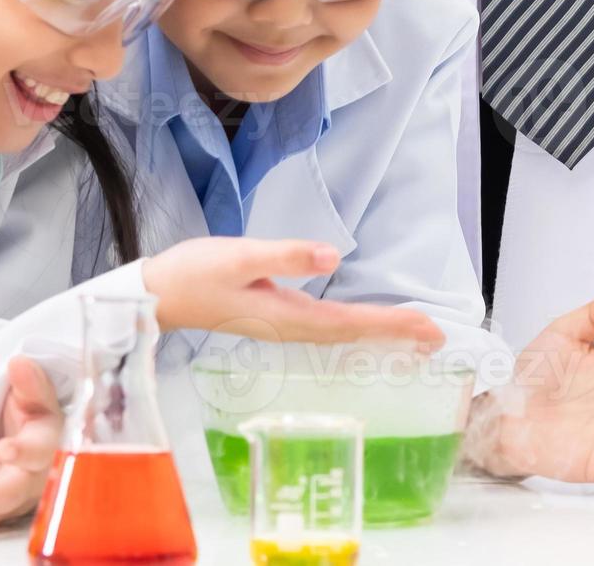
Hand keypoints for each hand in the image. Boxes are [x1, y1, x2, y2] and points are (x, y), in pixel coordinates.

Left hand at [0, 356, 60, 530]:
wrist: (28, 442)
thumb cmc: (32, 418)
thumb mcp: (35, 397)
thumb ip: (30, 383)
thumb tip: (18, 363)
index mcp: (43, 449)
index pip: (38, 452)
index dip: (22, 453)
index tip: (1, 450)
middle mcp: (25, 481)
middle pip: (4, 495)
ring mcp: (1, 501)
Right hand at [142, 237, 444, 348]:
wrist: (154, 296)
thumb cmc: (193, 273)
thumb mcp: (238, 257)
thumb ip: (283, 256)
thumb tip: (330, 256)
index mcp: (289, 316)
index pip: (353, 323)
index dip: (393, 325)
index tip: (430, 329)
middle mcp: (291, 328)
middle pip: (354, 334)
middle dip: (396, 335)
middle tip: (439, 337)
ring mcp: (283, 326)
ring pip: (342, 334)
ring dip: (379, 334)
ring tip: (413, 336)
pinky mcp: (275, 317)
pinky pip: (327, 329)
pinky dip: (354, 328)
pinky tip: (361, 326)